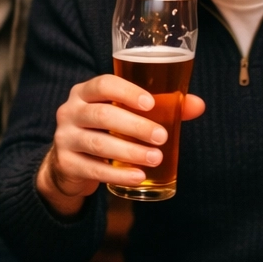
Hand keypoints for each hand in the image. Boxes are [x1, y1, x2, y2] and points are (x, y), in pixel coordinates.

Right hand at [36, 74, 205, 217]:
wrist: (70, 162)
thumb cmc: (105, 130)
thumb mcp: (125, 115)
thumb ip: (161, 107)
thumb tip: (198, 105)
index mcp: (85, 92)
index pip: (103, 84)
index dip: (127, 92)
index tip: (151, 104)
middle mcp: (70, 111)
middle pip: (102, 114)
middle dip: (135, 126)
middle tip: (161, 137)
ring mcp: (64, 138)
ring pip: (98, 143)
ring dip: (130, 152)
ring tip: (155, 158)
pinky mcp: (66, 164)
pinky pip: (93, 169)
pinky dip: (118, 174)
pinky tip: (138, 177)